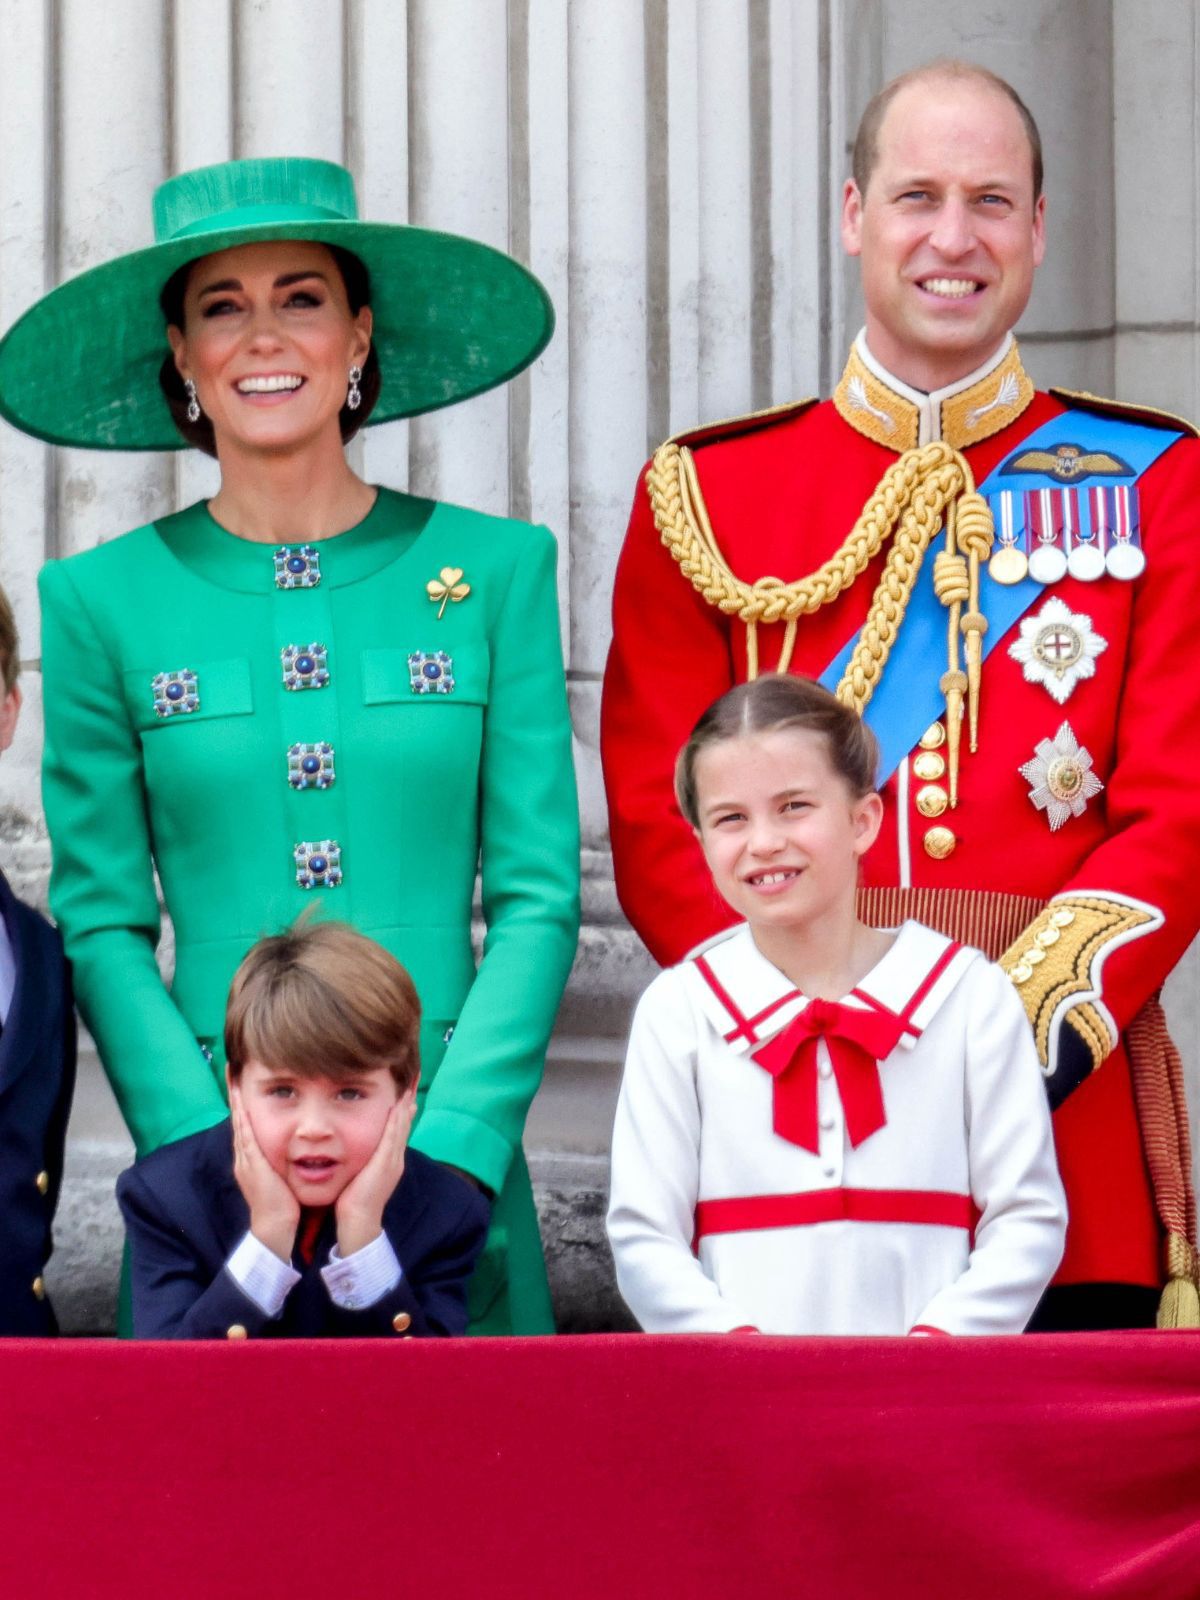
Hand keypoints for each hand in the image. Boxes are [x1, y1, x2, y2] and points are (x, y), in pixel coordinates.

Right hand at [230, 1084, 298, 1263]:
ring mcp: (245, 1159)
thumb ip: (286, 1158)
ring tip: (233, 1074)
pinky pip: (244, 1134)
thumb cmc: (285, 1204)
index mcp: (253, 1157)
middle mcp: (245, 1155)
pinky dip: (241, 1115)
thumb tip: (299, 1143)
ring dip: (236, 1098)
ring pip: (238, 1121)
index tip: (242, 1078)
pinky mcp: (251, 1163)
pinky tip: (240, 1098)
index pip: (247, 1122)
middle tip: (232, 1067)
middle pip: (238, 1116)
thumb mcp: (283, 1174)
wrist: (277, 1228)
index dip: (243, 1101)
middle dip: (235, 1092)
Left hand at [335, 1087, 417, 1257]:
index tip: (403, 1095)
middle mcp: (395, 1159)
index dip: (401, 1113)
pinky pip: (394, 1136)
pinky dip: (398, 1119)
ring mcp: (393, 1161)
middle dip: (407, 1105)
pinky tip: (399, 1105)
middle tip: (410, 1084)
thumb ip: (358, 1162)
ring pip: (401, 1128)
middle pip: (403, 1126)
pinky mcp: (387, 1163)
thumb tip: (349, 1151)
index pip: (397, 1132)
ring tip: (407, 1088)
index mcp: (389, 1162)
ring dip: (405, 1107)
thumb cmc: (352, 1201)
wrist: (358, 1221)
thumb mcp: (358, 1176)